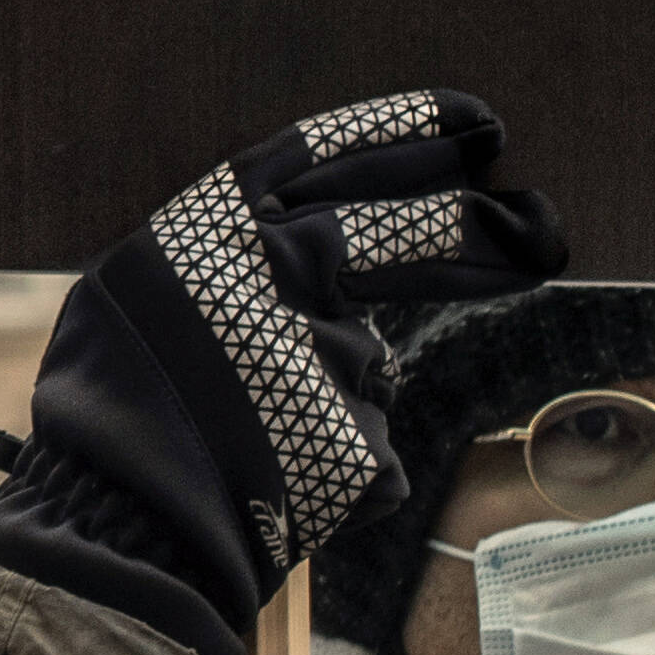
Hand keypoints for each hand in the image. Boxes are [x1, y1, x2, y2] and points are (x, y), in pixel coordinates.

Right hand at [0, 95, 557, 654]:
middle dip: (483, 231)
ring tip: (252, 443)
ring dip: (331, 396)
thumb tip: (302, 237)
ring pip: (364, 363)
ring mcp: (328, 358)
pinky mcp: (361, 442)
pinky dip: (330, 467)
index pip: (331, 155)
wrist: (114, 532)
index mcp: (216, 227)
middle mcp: (279, 276)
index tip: (475, 122)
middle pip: (411, 234)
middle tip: (542, 226)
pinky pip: (364, 447)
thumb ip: (222, 260)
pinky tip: (275, 489)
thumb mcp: (136, 296)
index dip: (408, 133)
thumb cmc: (112, 413)